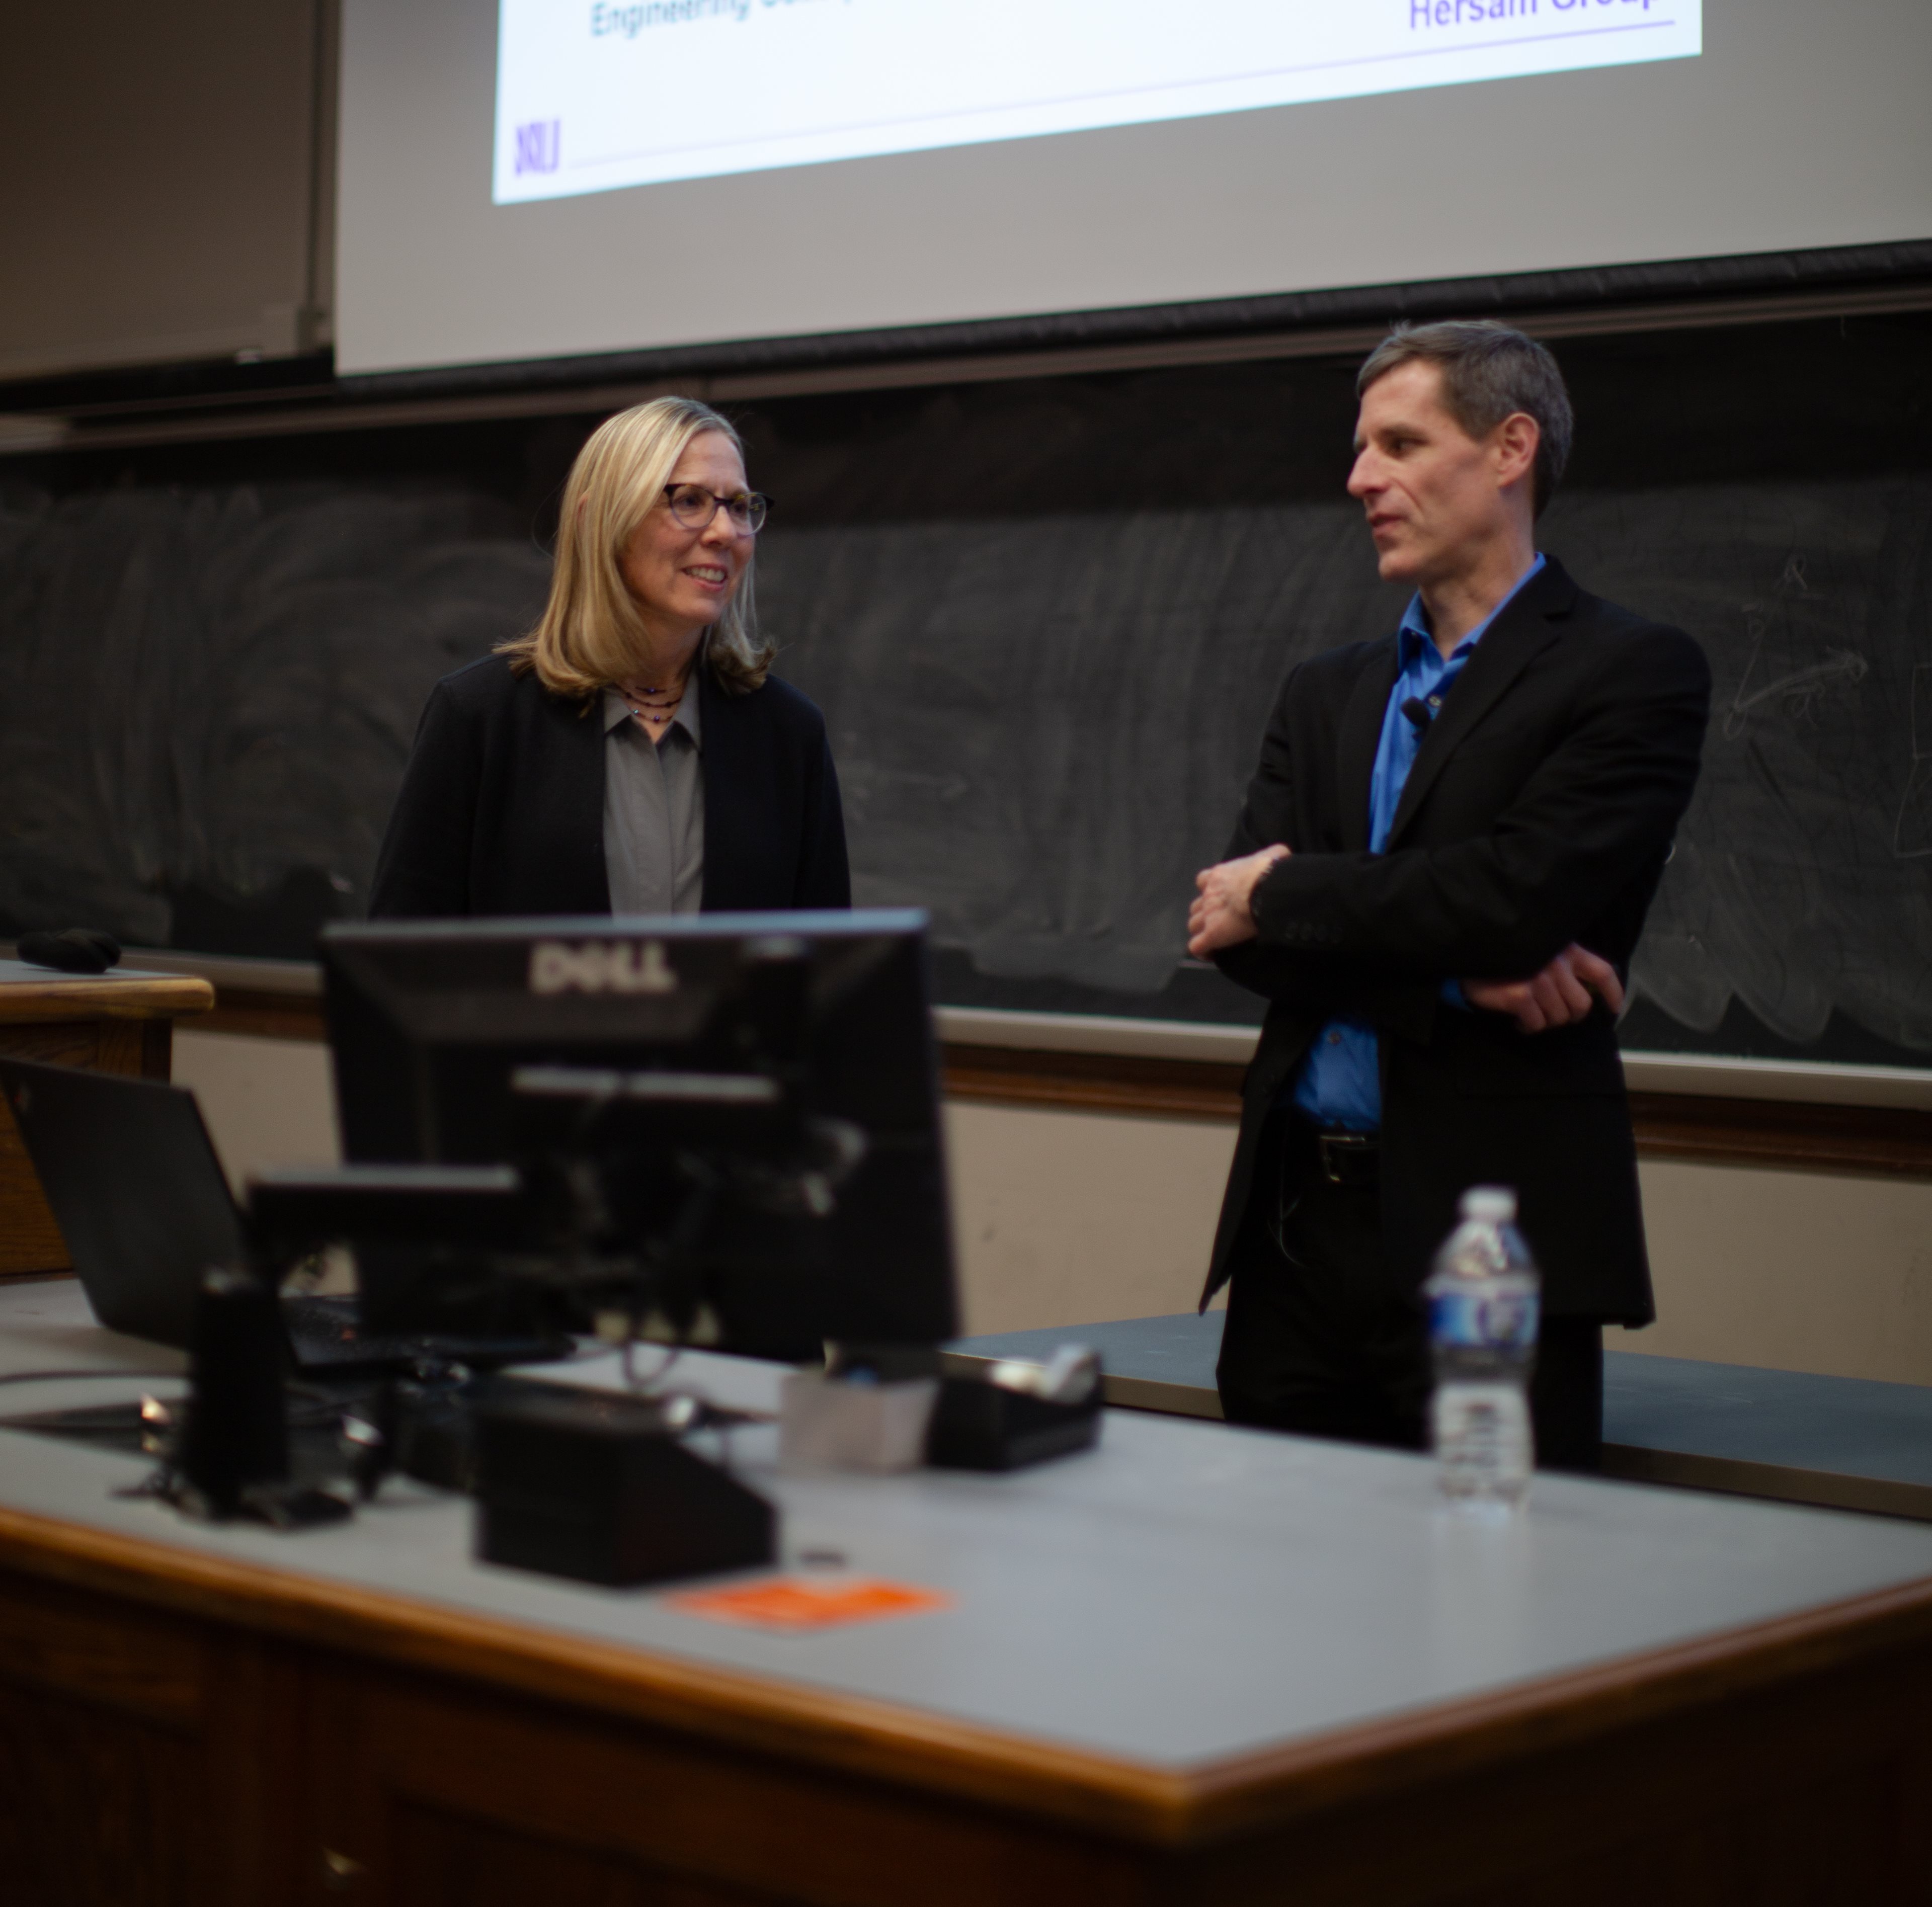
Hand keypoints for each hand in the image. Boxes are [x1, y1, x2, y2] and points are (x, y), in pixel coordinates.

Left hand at [1187, 845, 1290, 956]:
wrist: (1265, 889)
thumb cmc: (1268, 872)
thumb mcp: (1272, 856)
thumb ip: (1272, 856)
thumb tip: (1282, 856)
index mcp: (1219, 875)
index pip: (1204, 880)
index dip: (1208, 889)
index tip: (1219, 897)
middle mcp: (1209, 895)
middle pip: (1196, 905)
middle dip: (1203, 912)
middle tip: (1218, 919)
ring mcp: (1207, 915)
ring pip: (1193, 924)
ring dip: (1201, 931)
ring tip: (1214, 939)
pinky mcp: (1211, 934)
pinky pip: (1197, 946)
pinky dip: (1201, 951)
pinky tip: (1210, 955)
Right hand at [1463, 945, 1624, 1033]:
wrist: (1470, 955)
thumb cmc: (1508, 955)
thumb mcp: (1543, 950)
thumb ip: (1564, 964)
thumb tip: (1585, 992)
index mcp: (1568, 949)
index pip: (1602, 972)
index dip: (1613, 993)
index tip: (1613, 1008)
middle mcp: (1557, 964)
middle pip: (1581, 1004)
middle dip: (1569, 1015)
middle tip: (1553, 1014)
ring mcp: (1539, 980)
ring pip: (1559, 1018)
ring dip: (1546, 1022)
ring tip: (1531, 1014)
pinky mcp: (1520, 996)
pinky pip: (1536, 1024)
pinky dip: (1528, 1027)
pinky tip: (1518, 1020)